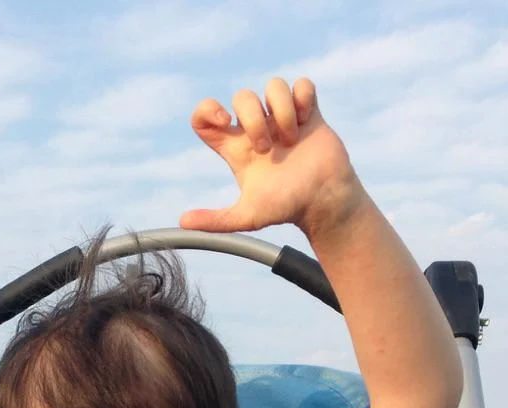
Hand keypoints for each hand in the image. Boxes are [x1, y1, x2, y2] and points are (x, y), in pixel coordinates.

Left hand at [180, 77, 364, 240]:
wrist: (324, 202)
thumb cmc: (287, 208)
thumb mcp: (247, 216)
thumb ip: (216, 220)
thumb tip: (183, 223)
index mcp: (237, 147)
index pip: (206, 116)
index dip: (208, 110)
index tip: (224, 122)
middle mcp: (257, 128)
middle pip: (241, 96)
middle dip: (253, 118)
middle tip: (267, 148)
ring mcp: (283, 119)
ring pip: (273, 85)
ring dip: (282, 109)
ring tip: (292, 138)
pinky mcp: (309, 113)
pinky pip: (302, 84)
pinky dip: (303, 96)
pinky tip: (306, 120)